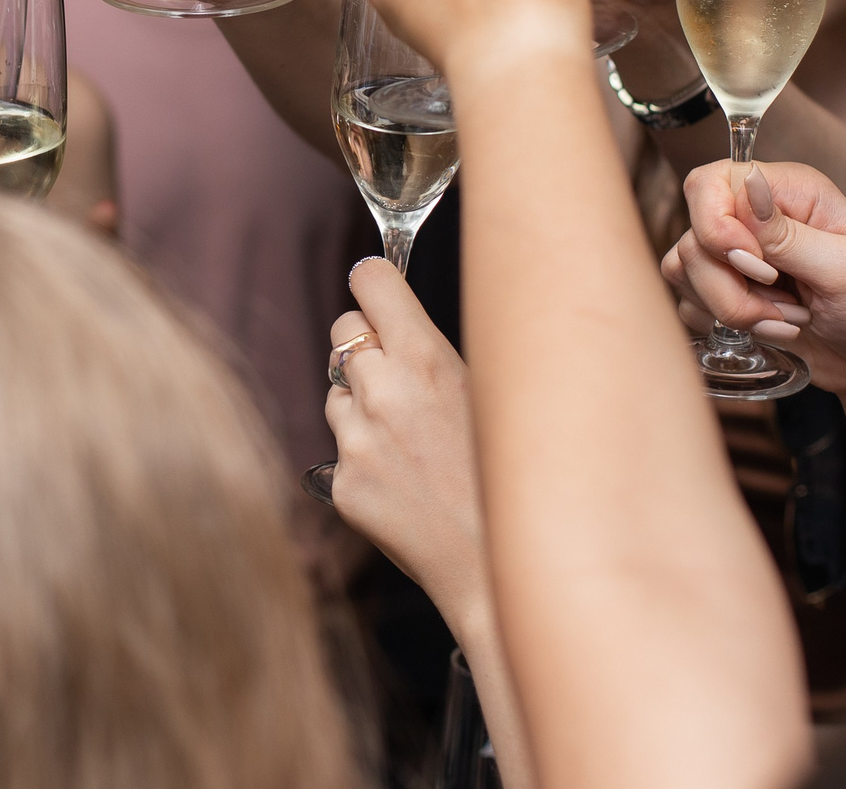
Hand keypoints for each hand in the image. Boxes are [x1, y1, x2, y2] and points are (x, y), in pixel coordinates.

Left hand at [324, 259, 495, 643]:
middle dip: (367, 343)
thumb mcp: (490, 394)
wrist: (499, 563)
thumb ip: (435, 353)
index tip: (378, 289)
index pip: (369, 281)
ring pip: (337, 391)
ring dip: (362, 401)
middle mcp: (381, 392)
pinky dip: (364, 456)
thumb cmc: (508, 473)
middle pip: (343, 330)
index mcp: (425, 359)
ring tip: (413, 438)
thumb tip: (401, 321)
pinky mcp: (342, 484)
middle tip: (399, 371)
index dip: (374, 283)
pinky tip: (406, 480)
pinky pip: (341, 447)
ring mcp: (355, 440)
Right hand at [661, 158, 845, 480]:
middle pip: (693, 234)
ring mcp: (738, 254)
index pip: (711, 182)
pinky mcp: (727, 290)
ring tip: (786, 320)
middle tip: (785, 303)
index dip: (717, 227)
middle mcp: (756, 215)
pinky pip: (687, 298)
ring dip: (732, 307)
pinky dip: (722, 322)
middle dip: (731, 283)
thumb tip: (749, 183)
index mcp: (790, 191)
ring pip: (684, 268)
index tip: (759, 267)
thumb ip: (789, 234)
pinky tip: (770, 329)